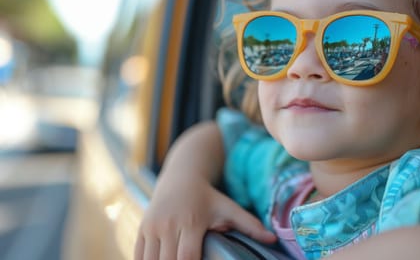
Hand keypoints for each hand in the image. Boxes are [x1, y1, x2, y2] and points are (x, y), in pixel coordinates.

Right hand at [134, 176, 275, 259]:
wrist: (180, 176)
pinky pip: (138, 255)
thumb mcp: (228, 207)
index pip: (188, 256)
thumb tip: (273, 239)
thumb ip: (249, 224)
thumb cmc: (207, 197)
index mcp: (191, 222)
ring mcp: (152, 227)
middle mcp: (168, 224)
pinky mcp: (142, 229)